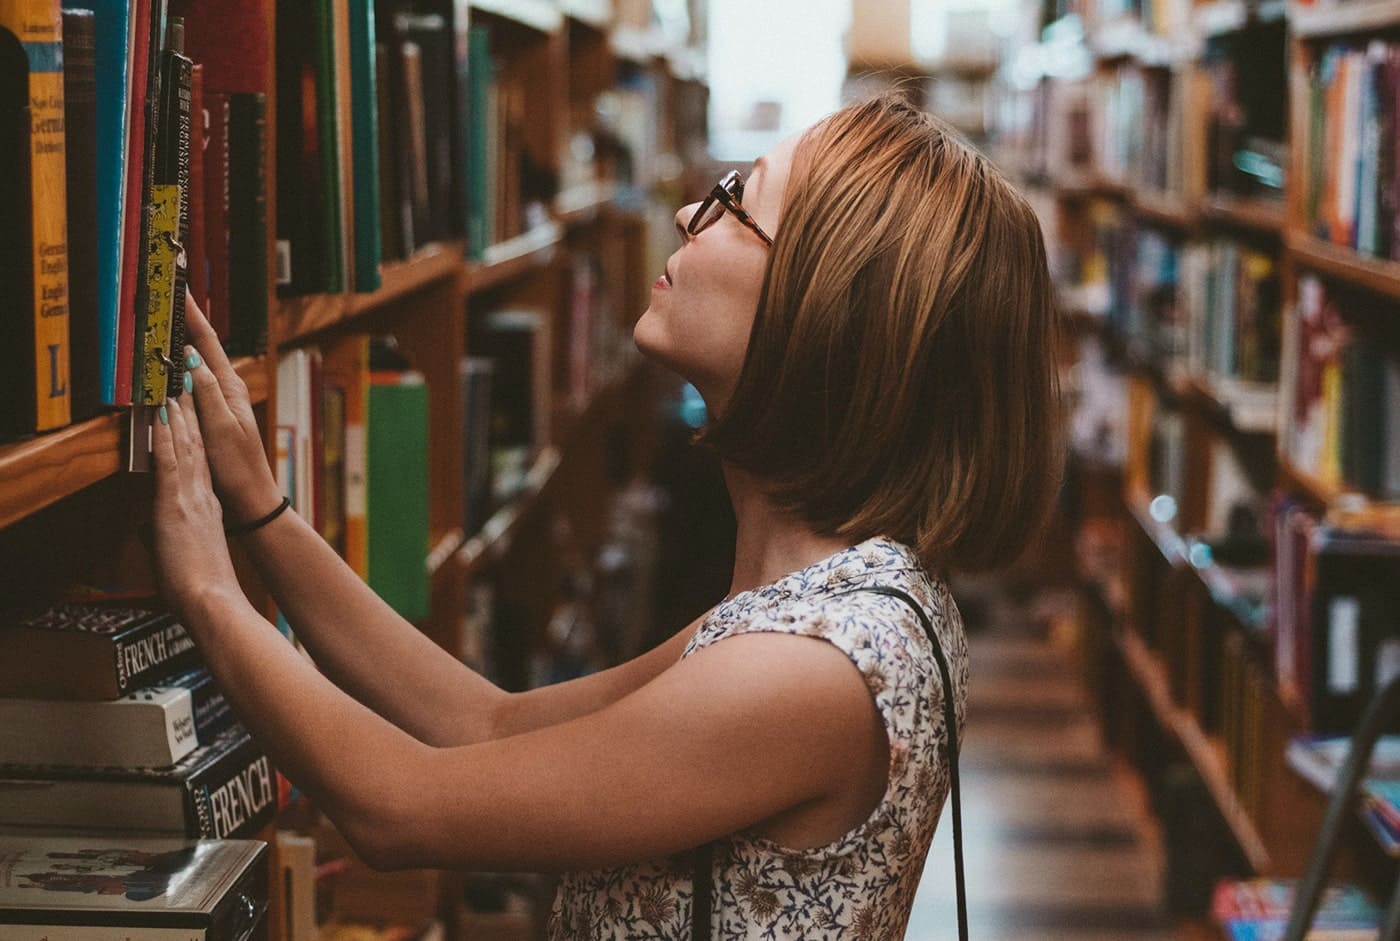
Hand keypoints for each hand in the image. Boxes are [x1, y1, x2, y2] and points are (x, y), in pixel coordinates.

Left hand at [151, 397, 243, 621]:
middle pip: (196, 445)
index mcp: (207, 508)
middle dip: (190, 413)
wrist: (212, 600)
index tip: (189, 411)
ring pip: (185, 445)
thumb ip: (165, 538)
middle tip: (186, 383)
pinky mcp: (175, 504)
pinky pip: (170, 461)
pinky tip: (163, 414)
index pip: (199, 463)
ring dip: (180, 414)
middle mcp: (202, 496)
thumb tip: (148, 534)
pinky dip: (167, 435)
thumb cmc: (201, 589)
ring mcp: (190, 497)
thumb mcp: (182, 555)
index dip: (195, 434)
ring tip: (176, 386)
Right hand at [181, 291, 282, 524]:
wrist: (251, 498)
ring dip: (182, 339)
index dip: (192, 314)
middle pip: (202, 346)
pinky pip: (192, 381)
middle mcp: (227, 388)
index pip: (207, 342)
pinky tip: (169, 362)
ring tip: (164, 316)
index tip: (179, 288)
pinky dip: (180, 366)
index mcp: (230, 387)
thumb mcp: (220, 428)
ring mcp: (220, 400)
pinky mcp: (212, 413)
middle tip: (167, 293)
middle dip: (185, 318)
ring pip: (196, 361)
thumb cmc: (238, 468)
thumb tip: (191, 359)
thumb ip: (206, 394)